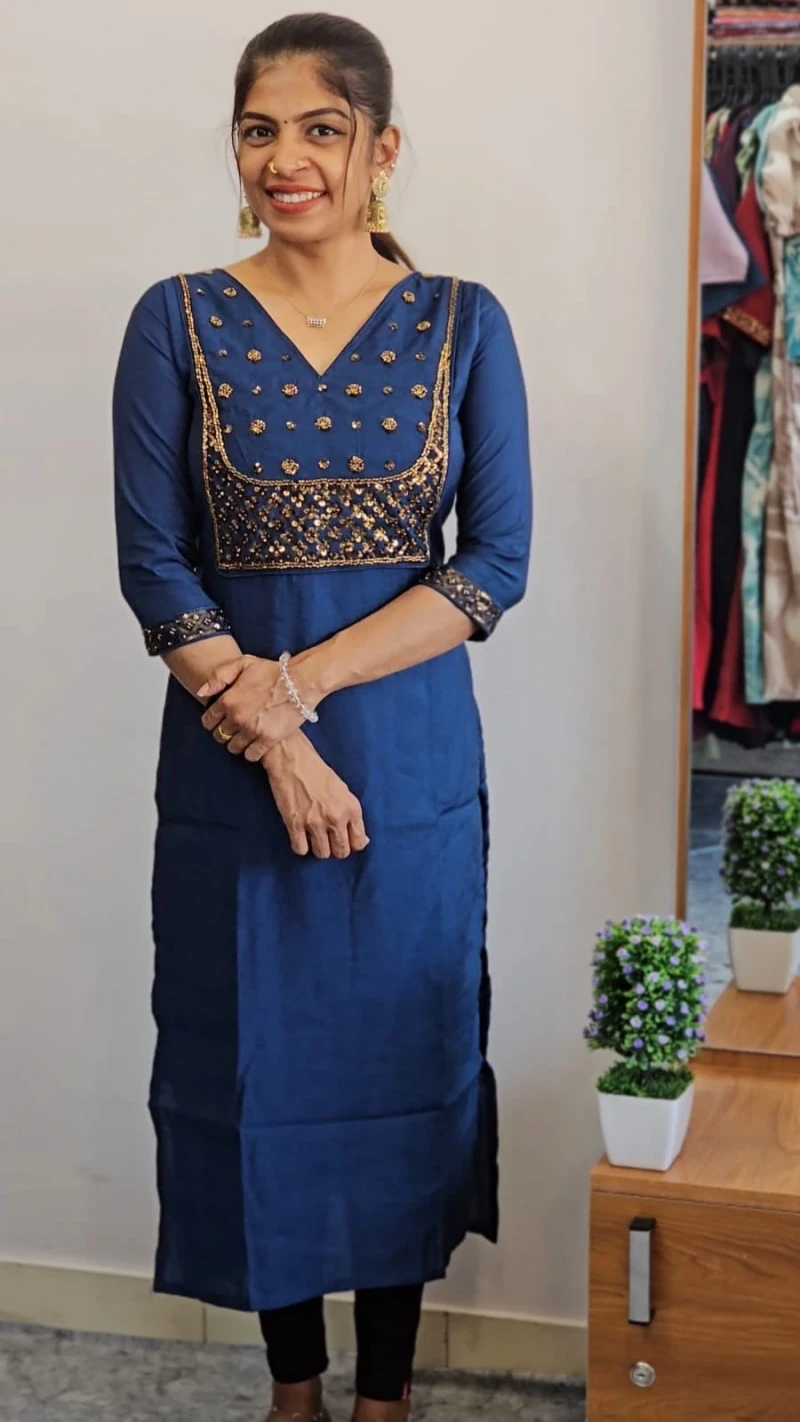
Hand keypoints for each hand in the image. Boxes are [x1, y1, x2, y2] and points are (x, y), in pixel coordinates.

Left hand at [198, 654, 311, 757]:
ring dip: (236, 743)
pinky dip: (251, 752)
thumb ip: (219, 676)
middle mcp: (237, 718)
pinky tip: (255, 744)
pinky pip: (251, 755)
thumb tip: (202, 693)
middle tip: (233, 728)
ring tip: (244, 737)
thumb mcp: (243, 664)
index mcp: (228, 700)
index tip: (219, 720)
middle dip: (224, 732)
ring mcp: (252, 730)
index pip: (208, 721)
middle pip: (219, 736)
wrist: (301, 682)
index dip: (212, 721)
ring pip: (233, 747)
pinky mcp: (267, 740)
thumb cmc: (273, 671)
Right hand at [262, 734, 368, 858]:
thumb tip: (362, 840)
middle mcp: (336, 818)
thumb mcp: (343, 790)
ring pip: (322, 854)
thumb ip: (352, 815)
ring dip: (317, 848)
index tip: (344, 839)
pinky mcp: (295, 824)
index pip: (359, 843)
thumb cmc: (318, 772)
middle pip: (341, 852)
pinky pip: (301, 850)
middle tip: (328, 839)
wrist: (293, 759)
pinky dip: (300, 846)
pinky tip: (299, 836)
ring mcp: (315, 823)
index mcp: (351, 808)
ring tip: (313, 836)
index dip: (351, 844)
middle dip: (335, 848)